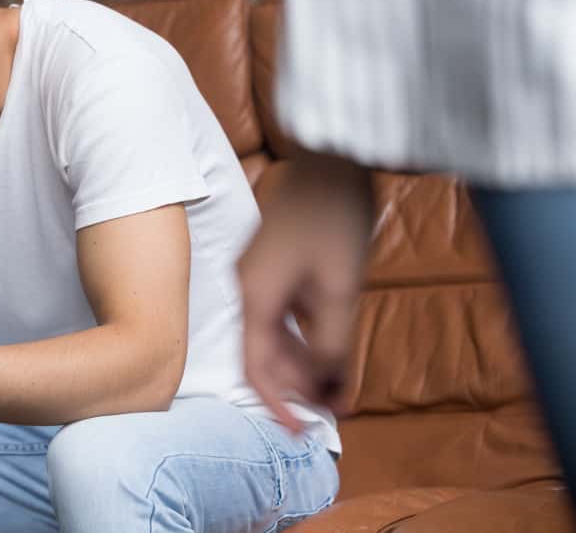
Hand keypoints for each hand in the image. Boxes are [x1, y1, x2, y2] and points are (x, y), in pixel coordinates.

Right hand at [238, 154, 374, 430]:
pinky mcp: (277, 265)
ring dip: (306, 365)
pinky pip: (285, 314)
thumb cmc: (334, 218)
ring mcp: (261, 275)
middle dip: (299, 387)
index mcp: (255, 296)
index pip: (256, 367)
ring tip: (341, 390)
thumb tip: (327, 387)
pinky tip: (332, 354)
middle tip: (336, 411)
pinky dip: (307, 338)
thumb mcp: (339, 288)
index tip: (300, 433)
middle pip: (266, 353)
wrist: (332, 158)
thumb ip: (331, 344)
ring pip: (276, 335)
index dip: (276, 405)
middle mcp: (249, 289)